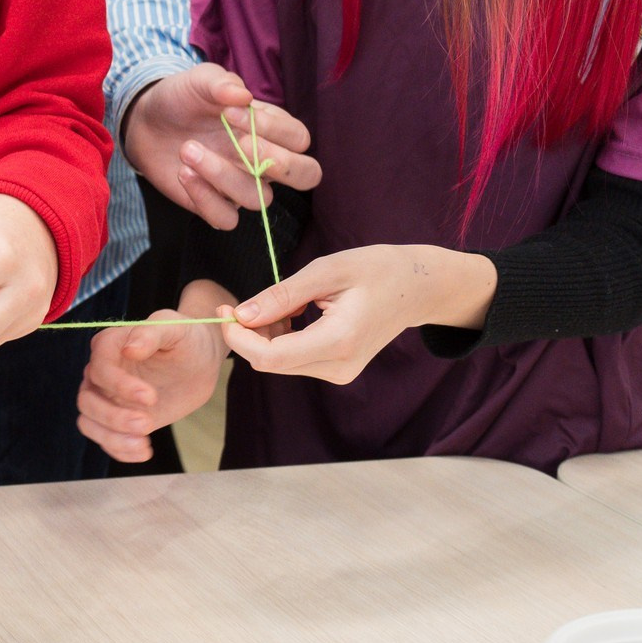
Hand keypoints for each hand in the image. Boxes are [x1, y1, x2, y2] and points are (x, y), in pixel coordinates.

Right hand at [78, 291, 229, 462]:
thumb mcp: (174, 328)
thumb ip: (150, 334)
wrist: (198, 360)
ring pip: (89, 422)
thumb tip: (129, 349)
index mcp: (108, 345)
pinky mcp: (119, 419)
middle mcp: (100, 372)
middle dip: (113, 417)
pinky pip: (106, 439)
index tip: (150, 397)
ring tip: (143, 444)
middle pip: (87, 400)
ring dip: (112, 437)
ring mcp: (107, 398)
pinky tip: (145, 451)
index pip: (100, 369)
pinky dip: (120, 450)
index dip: (120, 386)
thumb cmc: (185, 337)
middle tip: (146, 423)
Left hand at [122, 65, 320, 230]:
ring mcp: (242, 184)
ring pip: (258, 199)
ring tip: (187, 149)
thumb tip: (242, 95)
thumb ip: (221, 83)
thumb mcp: (200, 80)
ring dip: (223, 175)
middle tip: (240, 145)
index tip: (230, 112)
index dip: (273, 129)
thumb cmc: (184, 97)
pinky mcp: (215, 204)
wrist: (147, 119)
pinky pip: (226, 219)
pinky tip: (184, 173)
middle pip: (306, 176)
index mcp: (272, 128)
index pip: (299, 138)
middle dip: (280, 165)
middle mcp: (265, 160)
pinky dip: (205, 199)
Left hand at [224, 244, 495, 383]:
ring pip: (279, 364)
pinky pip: (294, 361)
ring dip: (264, 336)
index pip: (271, 357)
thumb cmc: (378, 269)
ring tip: (280, 302)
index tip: (223, 310)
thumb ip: (283, 295)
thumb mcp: (327, 270)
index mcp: (339, 340)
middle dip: (247, 335)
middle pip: (271, 363)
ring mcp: (340, 373)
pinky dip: (280, 339)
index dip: (238, 338)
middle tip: (241, 302)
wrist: (418, 288)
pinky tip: (291, 314)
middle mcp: (339, 366)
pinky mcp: (338, 371)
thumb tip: (241, 314)